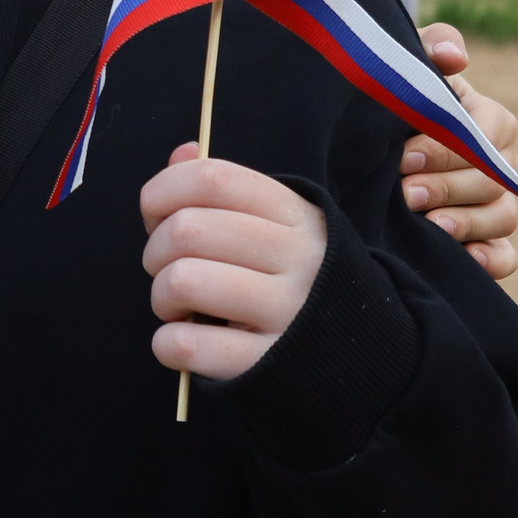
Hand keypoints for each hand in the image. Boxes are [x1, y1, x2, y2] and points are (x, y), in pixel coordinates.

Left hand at [138, 145, 326, 380]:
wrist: (363, 359)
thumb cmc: (295, 282)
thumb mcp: (278, 228)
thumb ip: (225, 190)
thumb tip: (182, 154)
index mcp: (296, 215)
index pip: (212, 178)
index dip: (162, 190)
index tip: (154, 214)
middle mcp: (298, 258)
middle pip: (187, 230)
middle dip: (154, 251)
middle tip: (167, 270)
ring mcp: (288, 312)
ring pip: (181, 282)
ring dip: (160, 297)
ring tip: (179, 307)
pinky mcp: (269, 364)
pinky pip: (187, 344)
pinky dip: (167, 343)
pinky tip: (186, 342)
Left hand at [407, 24, 517, 280]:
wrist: (358, 142)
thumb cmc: (388, 99)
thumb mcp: (401, 67)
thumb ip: (427, 48)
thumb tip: (455, 56)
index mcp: (484, 119)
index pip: (491, 130)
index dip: (450, 146)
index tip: (403, 156)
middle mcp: (497, 164)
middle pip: (494, 179)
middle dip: (448, 186)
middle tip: (404, 192)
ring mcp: (492, 205)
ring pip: (503, 216)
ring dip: (466, 222)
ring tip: (427, 226)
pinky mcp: (482, 243)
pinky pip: (505, 258)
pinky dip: (489, 260)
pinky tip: (460, 258)